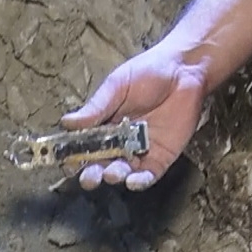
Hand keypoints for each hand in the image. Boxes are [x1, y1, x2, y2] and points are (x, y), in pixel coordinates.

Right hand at [60, 41, 206, 190]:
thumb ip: (96, 108)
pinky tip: (133, 180)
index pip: (84, 146)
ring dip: (114, 176)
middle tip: (89, 178)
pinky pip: (148, 176)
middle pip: (100, 164)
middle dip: (92, 174)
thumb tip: (66, 123)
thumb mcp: (117, 86)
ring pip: (122, 172)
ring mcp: (139, 151)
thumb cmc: (148, 72)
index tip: (67, 163)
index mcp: (103, 124)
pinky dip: (139, 181)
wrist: (185, 70)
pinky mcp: (161, 158)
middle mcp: (118, 142)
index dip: (74, 157)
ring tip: (111, 173)